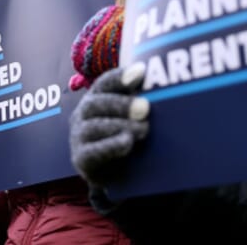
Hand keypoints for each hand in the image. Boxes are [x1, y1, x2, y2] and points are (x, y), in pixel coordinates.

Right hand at [69, 63, 149, 186]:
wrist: (117, 176)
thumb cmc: (129, 136)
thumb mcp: (135, 116)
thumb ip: (143, 102)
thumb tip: (168, 89)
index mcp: (97, 97)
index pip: (105, 83)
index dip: (121, 76)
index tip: (142, 71)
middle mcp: (84, 114)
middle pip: (96, 103)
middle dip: (122, 104)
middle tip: (146, 108)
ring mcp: (79, 137)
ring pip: (93, 126)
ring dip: (119, 125)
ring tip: (144, 129)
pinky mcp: (81, 159)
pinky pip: (92, 151)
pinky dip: (110, 145)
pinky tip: (127, 143)